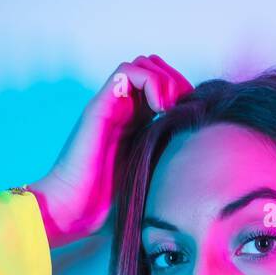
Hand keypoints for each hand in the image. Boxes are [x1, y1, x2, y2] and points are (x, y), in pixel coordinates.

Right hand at [27, 55, 192, 246]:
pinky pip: (126, 72)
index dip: (182, 93)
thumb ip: (169, 162)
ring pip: (142, 64)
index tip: (192, 116)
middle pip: (154, 68)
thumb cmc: (108, 205)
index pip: (164, 87)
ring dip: (164, 78)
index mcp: (137, 124)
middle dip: (176, 80)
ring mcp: (111, 106)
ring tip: (170, 107)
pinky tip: (159, 108)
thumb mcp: (153, 177)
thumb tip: (202, 163)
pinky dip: (150, 81)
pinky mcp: (100, 107)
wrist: (73, 210)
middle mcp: (123, 110)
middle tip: (183, 108)